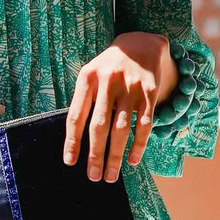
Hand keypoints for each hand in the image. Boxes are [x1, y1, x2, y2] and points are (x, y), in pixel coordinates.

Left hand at [63, 32, 173, 181]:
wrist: (140, 43)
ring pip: (122, 129)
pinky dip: (138, 145)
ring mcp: (130, 87)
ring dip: (116, 155)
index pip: (76, 115)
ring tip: (110, 175)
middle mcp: (108, 81)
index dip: (72, 141)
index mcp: (87, 78)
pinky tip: (132, 160)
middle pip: (99, 125)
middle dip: (95, 154)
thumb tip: (74, 139)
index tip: (70, 162)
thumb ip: (84, 101)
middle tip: (93, 176)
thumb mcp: (90, 74)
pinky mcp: (149, 92)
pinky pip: (144, 124)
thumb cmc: (108, 67)